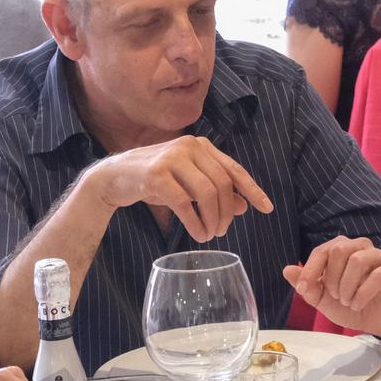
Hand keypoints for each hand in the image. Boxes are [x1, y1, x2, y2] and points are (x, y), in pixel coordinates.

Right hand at [84, 137, 273, 242]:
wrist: (114, 177)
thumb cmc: (156, 181)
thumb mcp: (189, 185)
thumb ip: (216, 191)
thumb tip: (243, 205)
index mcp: (201, 146)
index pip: (234, 169)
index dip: (253, 190)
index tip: (267, 208)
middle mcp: (189, 146)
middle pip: (223, 184)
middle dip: (227, 213)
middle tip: (222, 231)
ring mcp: (172, 158)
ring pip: (207, 193)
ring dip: (212, 220)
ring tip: (210, 235)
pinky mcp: (156, 174)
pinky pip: (185, 203)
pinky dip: (195, 223)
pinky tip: (197, 235)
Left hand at [283, 236, 380, 336]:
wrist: (377, 321)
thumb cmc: (351, 304)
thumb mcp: (323, 299)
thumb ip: (307, 285)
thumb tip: (287, 270)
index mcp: (341, 251)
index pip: (321, 251)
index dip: (310, 270)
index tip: (303, 289)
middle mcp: (360, 248)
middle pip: (339, 249)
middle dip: (331, 277)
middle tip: (335, 296)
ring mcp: (378, 258)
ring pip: (357, 260)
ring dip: (347, 286)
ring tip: (347, 301)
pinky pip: (377, 275)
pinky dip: (362, 294)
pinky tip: (358, 304)